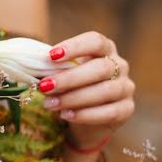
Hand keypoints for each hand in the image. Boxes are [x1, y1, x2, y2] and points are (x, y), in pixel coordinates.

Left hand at [39, 31, 134, 147]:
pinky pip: (109, 112)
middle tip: (44, 87)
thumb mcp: (63, 76)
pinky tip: (66, 115)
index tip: (51, 56)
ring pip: (104, 91)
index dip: (75, 47)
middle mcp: (120, 66)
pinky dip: (85, 115)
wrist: (85, 119)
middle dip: (69, 78)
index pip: (95, 41)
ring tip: (49, 104)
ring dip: (73, 98)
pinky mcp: (127, 109)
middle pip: (100, 68)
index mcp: (105, 50)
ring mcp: (126, 87)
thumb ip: (54, 69)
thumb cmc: (72, 89)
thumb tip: (33, 64)